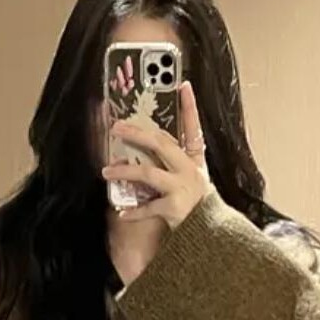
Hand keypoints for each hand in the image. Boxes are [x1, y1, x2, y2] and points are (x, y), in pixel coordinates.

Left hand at [102, 80, 211, 227]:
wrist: (212, 234)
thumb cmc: (199, 206)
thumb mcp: (193, 180)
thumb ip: (174, 165)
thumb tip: (147, 150)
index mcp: (195, 161)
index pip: (193, 128)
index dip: (189, 107)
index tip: (184, 85)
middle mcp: (190, 171)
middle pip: (161, 144)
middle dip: (137, 133)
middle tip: (116, 128)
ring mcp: (182, 188)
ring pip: (148, 173)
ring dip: (125, 170)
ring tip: (106, 171)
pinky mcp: (175, 208)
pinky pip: (148, 207)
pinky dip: (134, 211)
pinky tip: (122, 212)